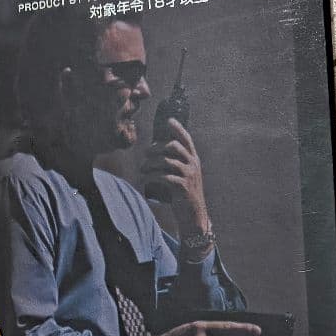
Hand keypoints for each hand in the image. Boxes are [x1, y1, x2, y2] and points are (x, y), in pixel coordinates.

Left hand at [140, 118, 209, 234]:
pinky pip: (164, 177)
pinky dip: (151, 177)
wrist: (194, 215)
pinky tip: (144, 179)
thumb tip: (155, 151)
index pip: (186, 139)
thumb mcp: (183, 175)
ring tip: (142, 169)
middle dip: (156, 148)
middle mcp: (193, 164)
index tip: (168, 120)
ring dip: (150, 163)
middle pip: (173, 146)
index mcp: (193, 159)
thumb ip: (175, 163)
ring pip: (166, 161)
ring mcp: (189, 175)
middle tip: (146, 154)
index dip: (178, 128)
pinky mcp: (183, 187)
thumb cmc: (184, 194)